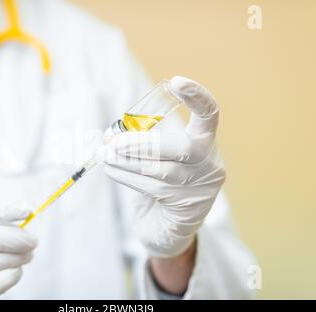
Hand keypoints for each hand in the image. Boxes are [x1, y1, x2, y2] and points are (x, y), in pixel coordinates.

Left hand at [103, 76, 224, 257]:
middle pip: (182, 147)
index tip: (176, 82)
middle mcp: (209, 164)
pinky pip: (150, 187)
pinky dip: (125, 175)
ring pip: (160, 169)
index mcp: (206, 142)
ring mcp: (200, 188)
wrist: (171, 225)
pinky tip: (110, 168)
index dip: (198, 96)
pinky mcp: (184, 208)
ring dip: (126, 160)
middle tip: (113, 141)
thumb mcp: (162, 156)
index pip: (210, 114)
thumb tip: (109, 135)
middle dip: (142, 143)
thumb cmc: (164, 181)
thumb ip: (145, 142)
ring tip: (105, 153)